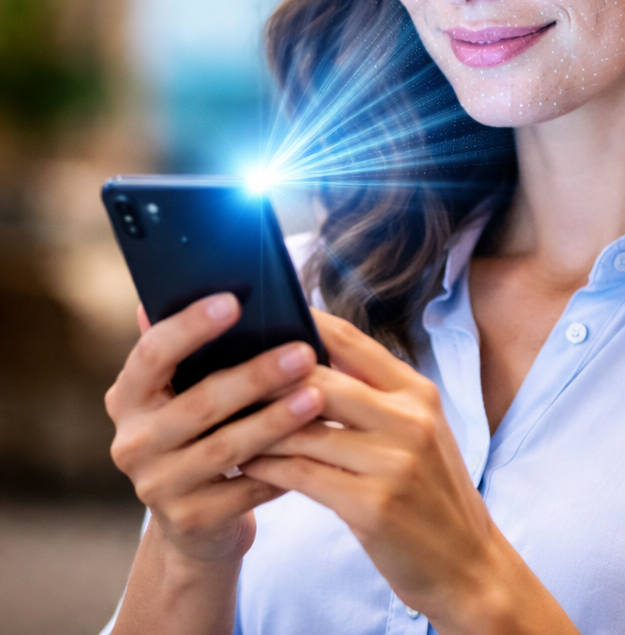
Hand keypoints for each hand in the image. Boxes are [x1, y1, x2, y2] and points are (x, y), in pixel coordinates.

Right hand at [105, 293, 324, 565]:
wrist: (197, 520)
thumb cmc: (203, 430)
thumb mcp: (188, 389)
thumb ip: (197, 347)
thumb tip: (216, 279)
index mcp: (128, 396)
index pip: (152, 354)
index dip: (190, 326)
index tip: (234, 301)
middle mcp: (132, 442)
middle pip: (199, 404)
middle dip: (256, 376)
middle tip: (303, 353)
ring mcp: (156, 486)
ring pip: (226, 448)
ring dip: (276, 421)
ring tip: (318, 396)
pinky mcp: (190, 521)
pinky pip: (246, 490)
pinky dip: (283, 467)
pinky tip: (317, 447)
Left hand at [242, 311, 579, 634]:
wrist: (466, 561)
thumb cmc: (430, 492)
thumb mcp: (417, 431)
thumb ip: (374, 395)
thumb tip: (311, 360)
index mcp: (418, 393)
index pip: (353, 342)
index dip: (305, 323)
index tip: (266, 313)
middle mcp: (410, 419)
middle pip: (320, 381)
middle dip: (268, 378)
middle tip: (225, 372)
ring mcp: (393, 462)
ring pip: (304, 430)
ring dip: (258, 426)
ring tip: (222, 420)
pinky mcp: (372, 505)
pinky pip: (302, 475)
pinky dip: (268, 468)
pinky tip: (245, 464)